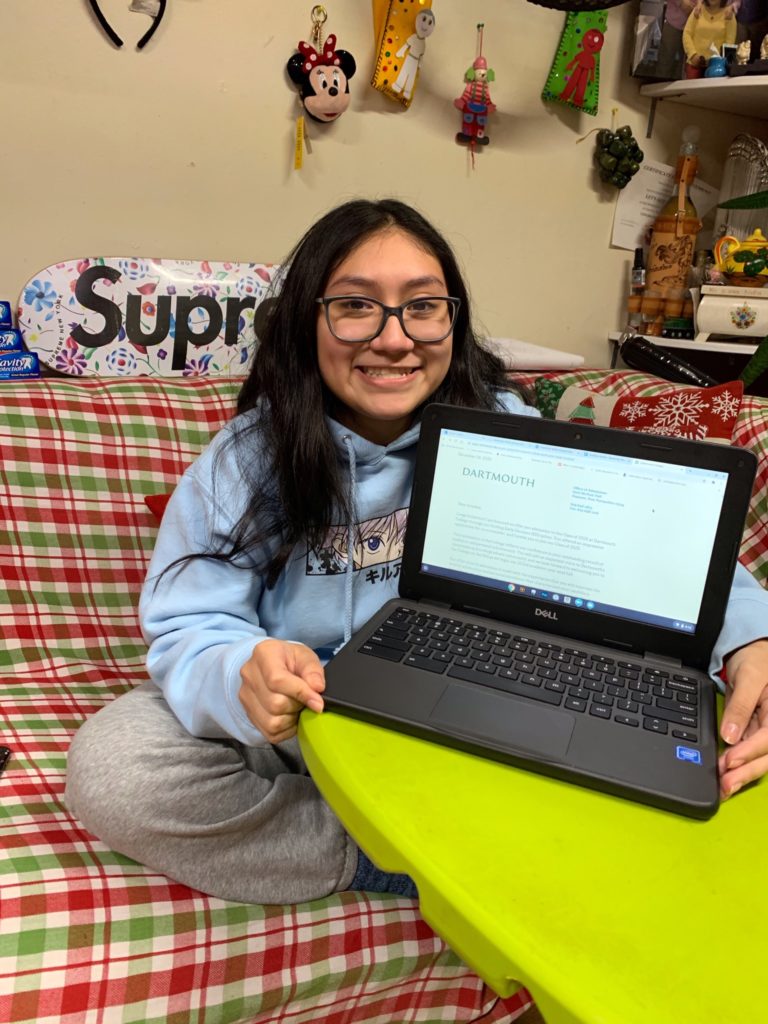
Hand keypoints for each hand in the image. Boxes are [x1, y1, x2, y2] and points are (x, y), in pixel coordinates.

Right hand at [239, 639, 324, 743]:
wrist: (274, 665)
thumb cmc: (291, 660)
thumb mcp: (306, 656)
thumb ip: (313, 671)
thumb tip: (317, 688)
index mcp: (264, 654)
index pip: (277, 680)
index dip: (300, 693)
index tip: (318, 702)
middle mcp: (249, 675)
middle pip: (275, 703)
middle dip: (297, 705)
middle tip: (305, 698)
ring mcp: (245, 696)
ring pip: (272, 722)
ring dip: (291, 718)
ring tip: (296, 705)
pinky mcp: (248, 714)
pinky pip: (270, 732)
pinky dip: (286, 728)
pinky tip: (289, 714)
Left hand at [718, 639, 767, 798]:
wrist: (753, 654)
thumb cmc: (757, 661)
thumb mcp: (749, 678)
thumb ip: (740, 707)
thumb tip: (730, 735)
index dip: (749, 752)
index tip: (730, 761)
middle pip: (765, 756)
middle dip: (746, 772)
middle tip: (725, 785)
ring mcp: (765, 730)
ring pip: (756, 758)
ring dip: (740, 773)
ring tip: (722, 786)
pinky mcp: (754, 732)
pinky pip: (747, 750)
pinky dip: (736, 763)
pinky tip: (724, 773)